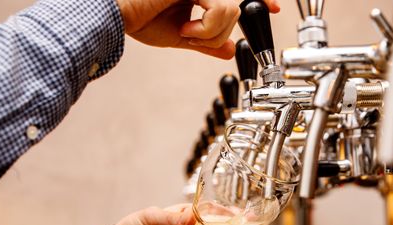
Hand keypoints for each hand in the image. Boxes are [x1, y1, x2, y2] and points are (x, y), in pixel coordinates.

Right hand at [116, 0, 280, 58]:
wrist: (117, 16)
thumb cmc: (139, 20)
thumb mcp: (181, 36)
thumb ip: (207, 42)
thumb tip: (229, 50)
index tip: (274, 7)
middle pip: (239, 6)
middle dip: (221, 32)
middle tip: (195, 38)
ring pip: (233, 10)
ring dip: (211, 34)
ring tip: (187, 33)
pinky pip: (221, 9)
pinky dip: (206, 29)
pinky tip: (185, 29)